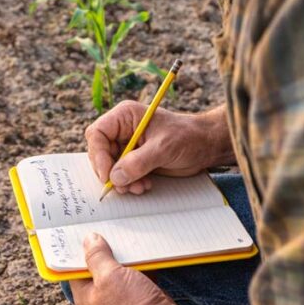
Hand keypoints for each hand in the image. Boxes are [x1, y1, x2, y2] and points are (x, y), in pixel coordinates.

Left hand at [71, 233, 190, 304]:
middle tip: (106, 227)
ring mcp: (122, 300)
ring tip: (126, 234)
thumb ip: (97, 257)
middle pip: (98, 268)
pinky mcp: (141, 299)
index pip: (73, 269)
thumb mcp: (109, 276)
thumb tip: (89, 240)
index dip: (75, 250)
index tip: (78, 230)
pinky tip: (146, 250)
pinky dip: (142, 265)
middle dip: (103, 249)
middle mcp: (101, 299)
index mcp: (85, 295)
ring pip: (120, 271)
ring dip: (124, 256)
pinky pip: (138, 277)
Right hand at [86, 101, 234, 194]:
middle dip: (111, 172)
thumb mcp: (163, 148)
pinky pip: (122, 175)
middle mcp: (122, 130)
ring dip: (121, 181)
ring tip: (139, 187)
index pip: (97, 134)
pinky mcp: (135, 160)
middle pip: (100, 153)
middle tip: (123, 186)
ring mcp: (128, 146)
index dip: (99, 155)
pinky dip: (129, 183)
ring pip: (110, 167)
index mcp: (125, 116)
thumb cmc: (187, 137)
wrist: (205, 146)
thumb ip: (138, 162)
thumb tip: (115, 177)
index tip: (108, 174)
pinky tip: (144, 185)